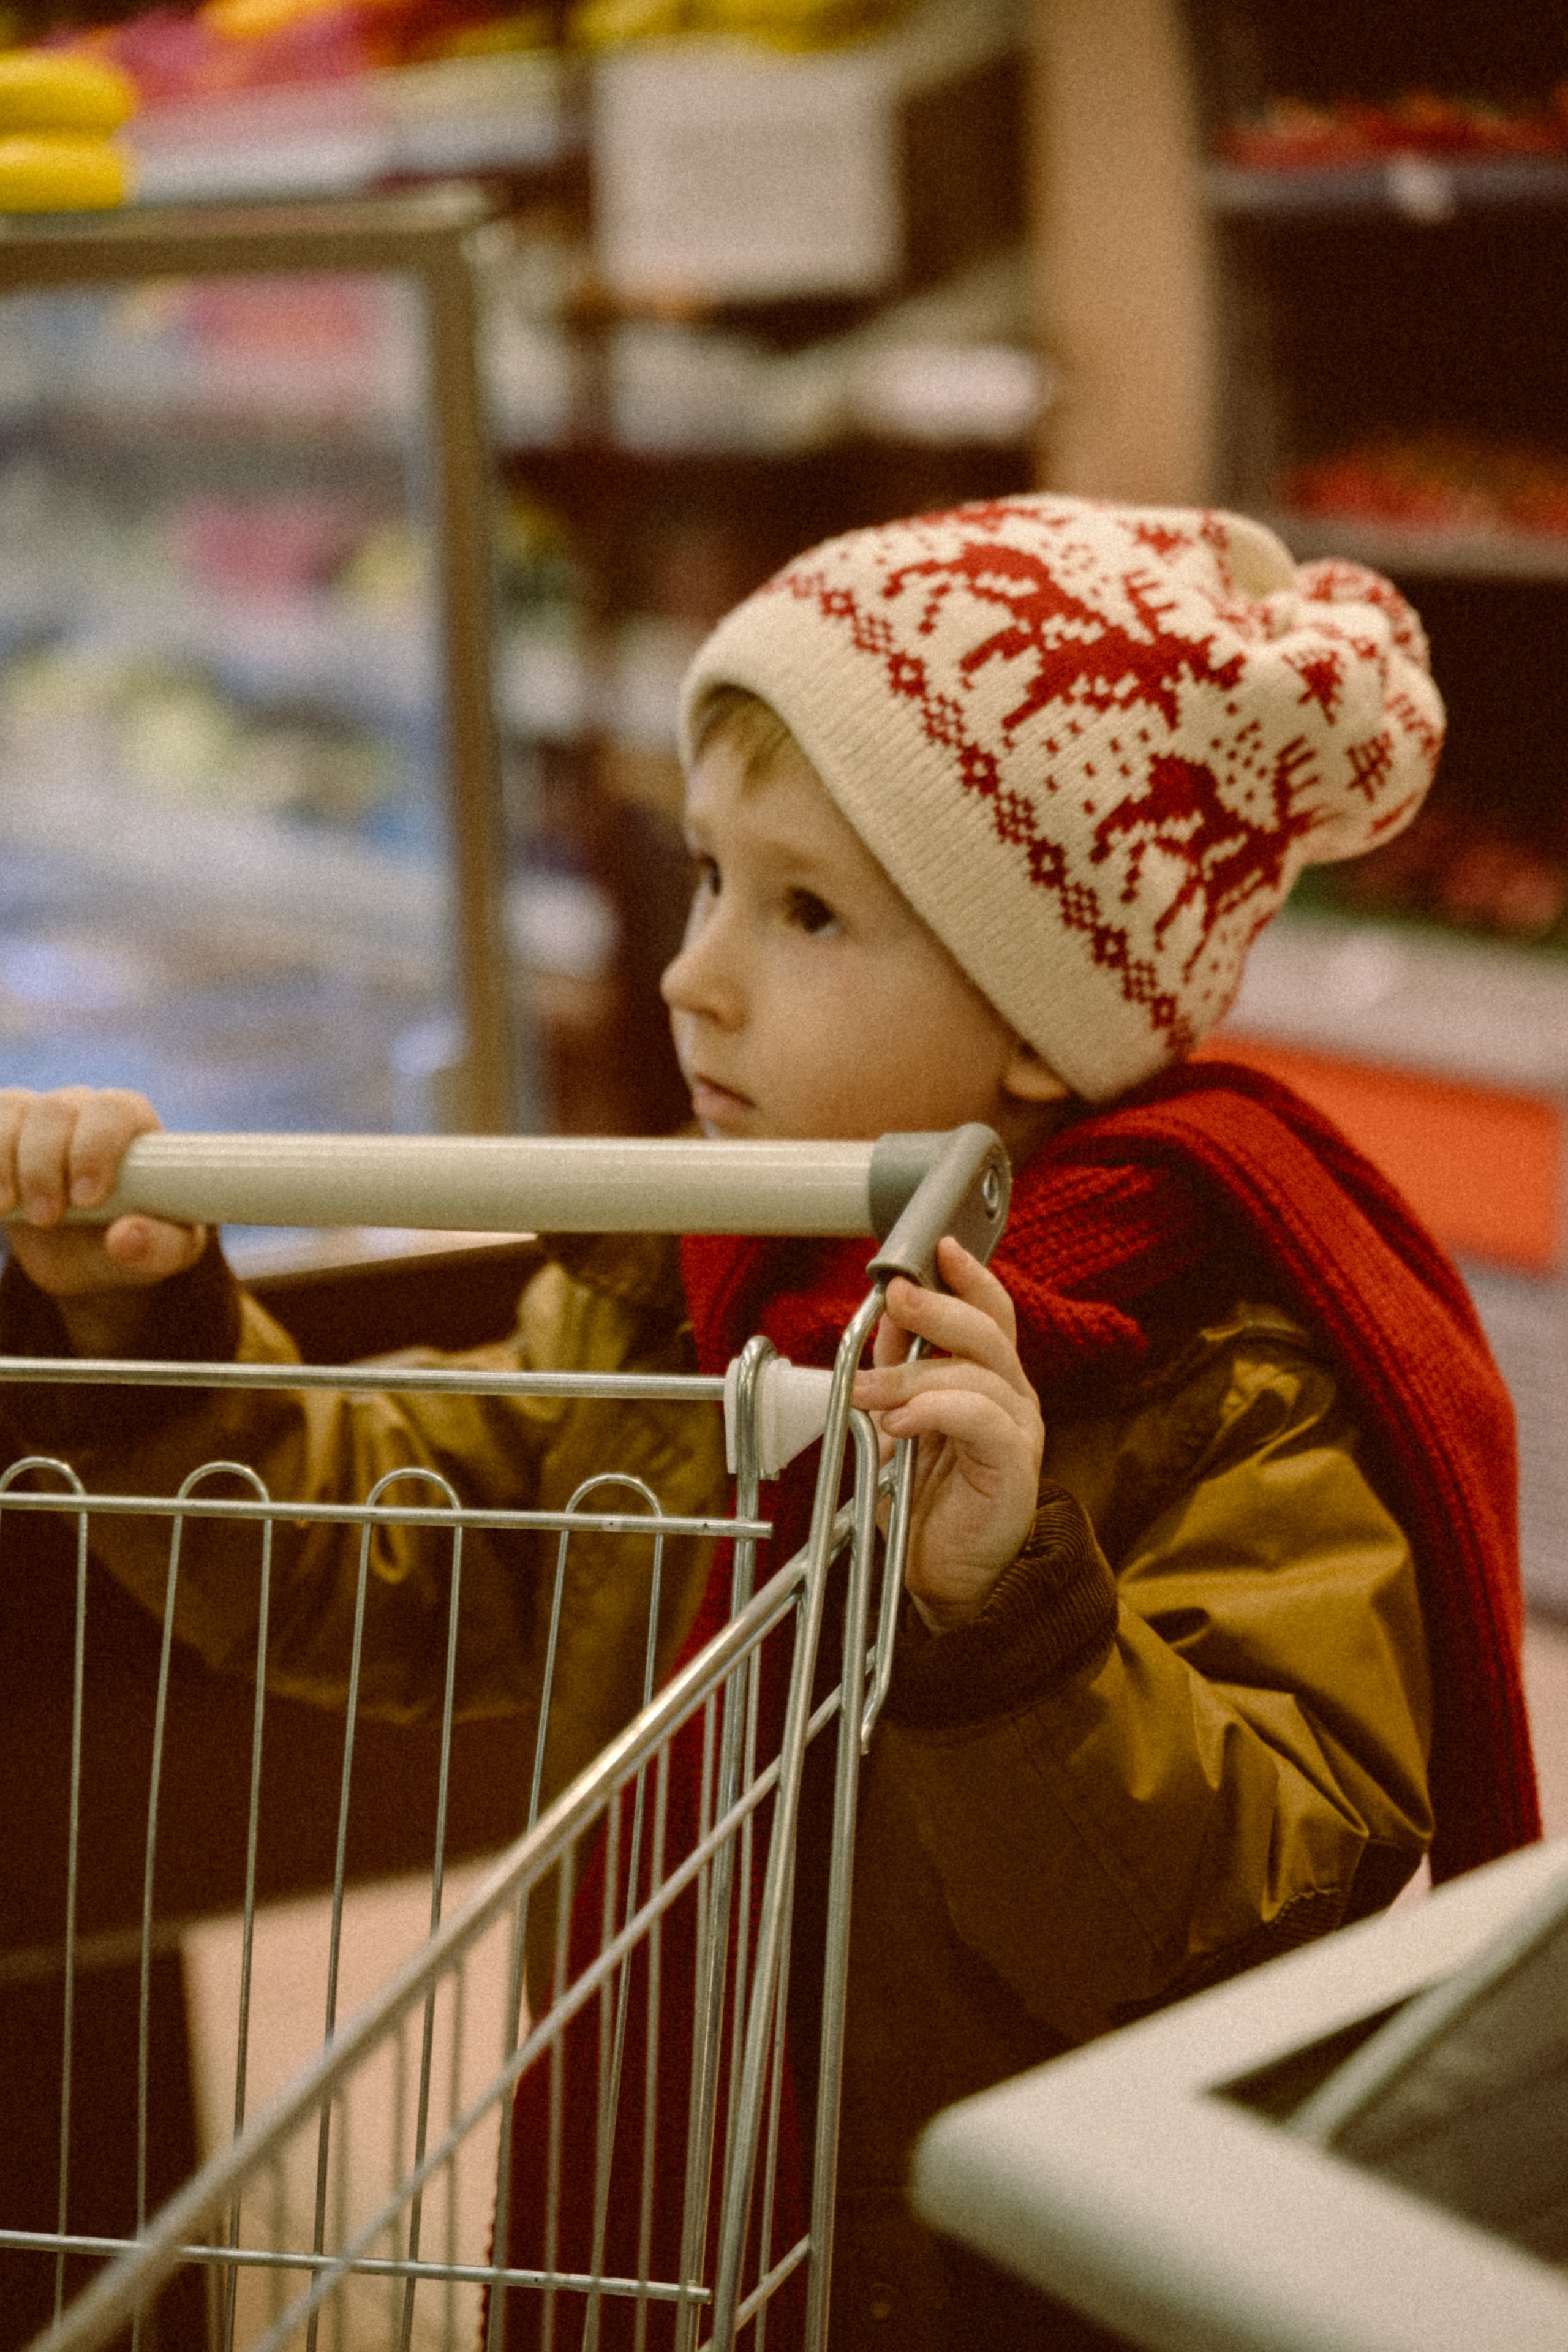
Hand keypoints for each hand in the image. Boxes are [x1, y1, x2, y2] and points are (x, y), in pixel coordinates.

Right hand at [0, 1087, 204, 1353]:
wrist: (89, 1254)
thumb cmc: (138, 1240)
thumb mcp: (166, 1253)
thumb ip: (159, 1247)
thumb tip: (126, 1238)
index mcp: (133, 1123)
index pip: (114, 1112)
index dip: (95, 1149)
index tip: (88, 1200)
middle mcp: (84, 1109)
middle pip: (56, 1111)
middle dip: (45, 1166)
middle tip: (46, 1218)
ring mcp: (38, 1117)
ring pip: (13, 1115)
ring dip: (6, 1163)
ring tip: (10, 1208)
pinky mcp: (3, 1131)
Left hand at [852, 1236, 1043, 1632]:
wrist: (946, 1581)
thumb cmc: (925, 1506)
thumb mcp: (899, 1424)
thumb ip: (898, 1371)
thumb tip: (886, 1320)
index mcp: (988, 1381)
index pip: (990, 1313)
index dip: (969, 1277)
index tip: (937, 1248)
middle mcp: (1011, 1398)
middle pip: (987, 1331)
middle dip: (938, 1306)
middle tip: (895, 1295)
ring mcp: (1018, 1431)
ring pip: (976, 1373)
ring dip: (913, 1373)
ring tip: (870, 1389)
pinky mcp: (1014, 1466)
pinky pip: (980, 1419)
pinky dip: (935, 1411)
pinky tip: (900, 1423)